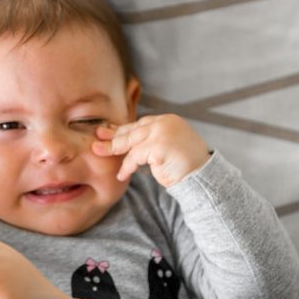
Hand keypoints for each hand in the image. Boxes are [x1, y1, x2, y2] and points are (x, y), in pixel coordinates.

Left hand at [92, 114, 209, 186]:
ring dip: (114, 149)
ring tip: (99, 153)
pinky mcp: (158, 146)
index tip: (106, 131)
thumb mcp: (166, 148)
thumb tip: (122, 140)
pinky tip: (122, 175)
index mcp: (167, 121)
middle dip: (112, 136)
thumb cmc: (184, 166)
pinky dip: (127, 167)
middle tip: (95, 140)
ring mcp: (162, 133)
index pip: (139, 124)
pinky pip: (135, 157)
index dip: (121, 129)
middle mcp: (165, 123)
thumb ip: (149, 141)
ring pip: (131, 142)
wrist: (203, 177)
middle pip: (132, 131)